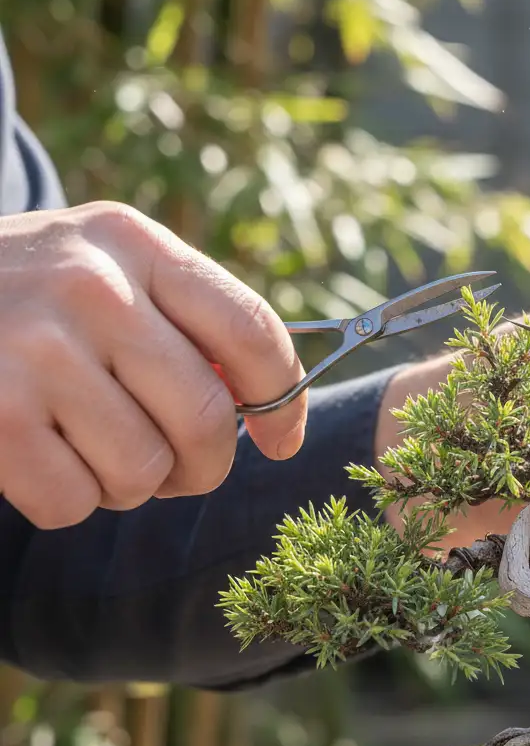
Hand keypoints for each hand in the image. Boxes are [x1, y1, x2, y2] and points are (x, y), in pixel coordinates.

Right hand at [0, 202, 304, 528]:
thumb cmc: (30, 297)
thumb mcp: (108, 270)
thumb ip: (185, 323)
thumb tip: (264, 412)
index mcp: (136, 244)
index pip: (251, 330)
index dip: (284, 400)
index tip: (281, 440)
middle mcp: (93, 287)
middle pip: (206, 416)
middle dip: (206, 465)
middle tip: (180, 469)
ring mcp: (37, 349)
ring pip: (144, 469)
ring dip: (131, 484)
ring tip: (95, 450)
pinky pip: (74, 501)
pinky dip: (69, 501)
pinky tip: (43, 458)